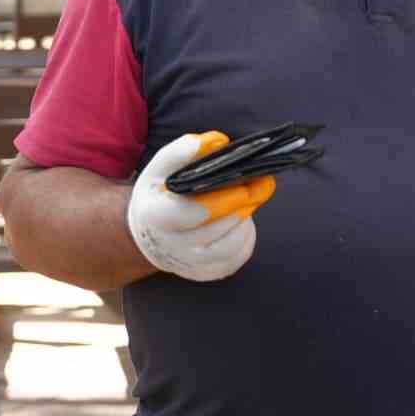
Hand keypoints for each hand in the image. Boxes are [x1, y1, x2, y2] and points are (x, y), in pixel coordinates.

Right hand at [127, 132, 274, 280]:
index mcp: (156, 216)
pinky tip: (244, 221)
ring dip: (246, 222)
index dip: (222, 200)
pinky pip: (235, 259)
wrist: (150, 234)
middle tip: (264, 184)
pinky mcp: (205, 273)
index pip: (193, 212)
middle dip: (243, 204)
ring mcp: (188, 264)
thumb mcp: (161, 167)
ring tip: (251, 201)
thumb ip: (184, 150)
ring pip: (229, 246)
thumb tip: (217, 142)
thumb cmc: (160, 194)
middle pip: (217, 228)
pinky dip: (246, 239)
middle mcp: (171, 246)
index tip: (243, 186)